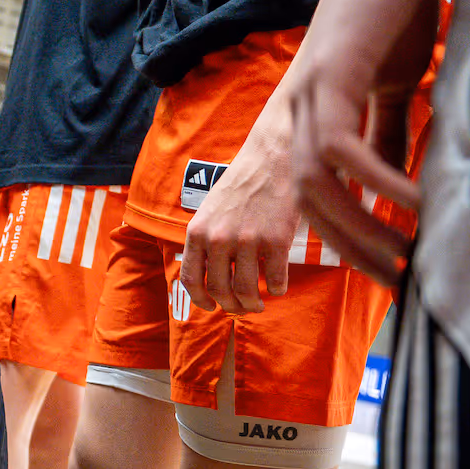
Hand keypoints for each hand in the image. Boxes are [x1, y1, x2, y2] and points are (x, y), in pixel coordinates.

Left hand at [181, 121, 298, 314]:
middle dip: (231, 306)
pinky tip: (278, 286)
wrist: (270, 160)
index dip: (200, 299)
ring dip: (253, 304)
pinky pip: (275, 281)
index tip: (211, 307)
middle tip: (242, 307)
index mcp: (197, 232)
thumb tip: (207, 276)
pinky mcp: (276, 241)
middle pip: (220, 291)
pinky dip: (277, 289)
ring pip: (246, 291)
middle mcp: (218, 239)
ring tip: (259, 303)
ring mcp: (247, 241)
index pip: (191, 279)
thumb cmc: (240, 186)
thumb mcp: (209, 211)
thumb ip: (205, 240)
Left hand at [290, 56, 420, 286]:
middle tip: (395, 280)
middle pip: (307, 198)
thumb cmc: (395, 13)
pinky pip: (341, 144)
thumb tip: (393, 186)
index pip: (314, 192)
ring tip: (406, 252)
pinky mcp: (331, 72)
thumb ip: (386, 132)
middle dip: (348, 246)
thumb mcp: (392, 84)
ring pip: (316, 181)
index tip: (383, 269)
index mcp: (313, 113)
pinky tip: (414, 202)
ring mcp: (310, 92)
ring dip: (361, 225)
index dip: (343, 235)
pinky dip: (376, 179)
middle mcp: (302, 108)